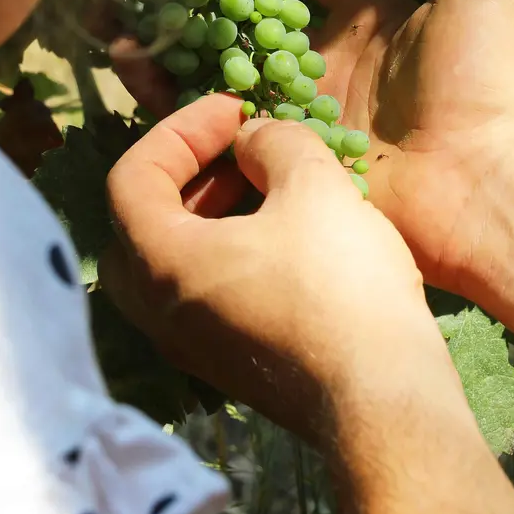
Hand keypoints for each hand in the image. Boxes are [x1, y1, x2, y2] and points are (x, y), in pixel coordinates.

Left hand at [102, 94, 454, 442]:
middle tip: (238, 147)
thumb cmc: (340, 287)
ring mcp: (191, 345)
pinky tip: (286, 235)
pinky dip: (228, 251)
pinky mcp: (227, 364)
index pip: (130, 177)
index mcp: (160, 262)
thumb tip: (254, 141)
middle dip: (187, 172)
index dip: (178, 130)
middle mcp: (158, 311)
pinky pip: (204, 293)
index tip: (232, 112)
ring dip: (210, 212)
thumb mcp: (314, 186)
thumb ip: (274, 143)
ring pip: (175, 261)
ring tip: (267, 183)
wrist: (383, 401)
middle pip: (141, 221)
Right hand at [118, 0, 513, 296]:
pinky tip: (123, 55)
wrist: (483, 191)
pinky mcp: (275, 152)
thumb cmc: (487, 85)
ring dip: (169, 25)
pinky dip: (166, 86)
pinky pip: (212, 115)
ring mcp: (298, 105)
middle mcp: (326, 55)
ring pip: (219, 54)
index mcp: (370, 11)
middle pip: (250, 3)